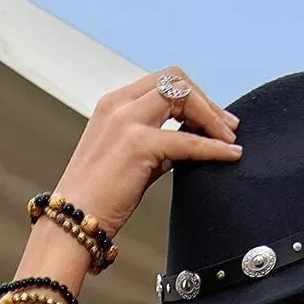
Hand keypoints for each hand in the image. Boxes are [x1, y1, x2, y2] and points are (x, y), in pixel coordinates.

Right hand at [52, 67, 240, 238]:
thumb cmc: (98, 200)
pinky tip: (231, 156)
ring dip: (212, 117)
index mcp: (113, 104)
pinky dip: (214, 147)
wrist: (72, 223)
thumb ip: (155, 145)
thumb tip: (186, 143)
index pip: (162, 82)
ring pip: (182, 97)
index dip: (193, 96)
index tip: (213, 120)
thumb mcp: (128, 160)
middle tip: (228, 127)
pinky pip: (187, 140)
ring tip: (229, 141)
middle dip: (206, 101)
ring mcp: (126, 121)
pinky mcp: (138, 145)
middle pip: (175, 80)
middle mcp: (118, 105)